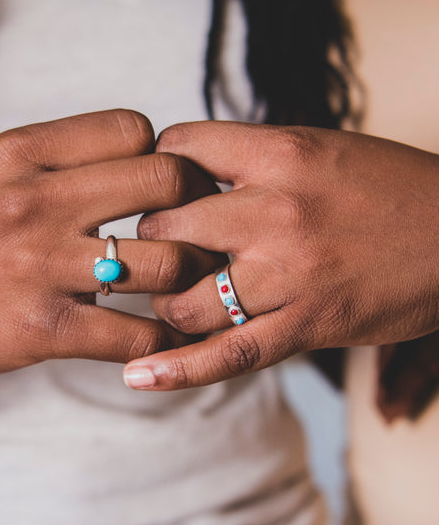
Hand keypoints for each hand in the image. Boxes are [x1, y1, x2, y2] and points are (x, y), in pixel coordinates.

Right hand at [0, 110, 222, 376]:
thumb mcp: (3, 168)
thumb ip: (71, 154)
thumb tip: (150, 153)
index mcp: (26, 152)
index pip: (135, 128)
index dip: (163, 154)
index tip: (164, 184)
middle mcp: (35, 201)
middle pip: (166, 181)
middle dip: (197, 206)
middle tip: (197, 228)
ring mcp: (41, 266)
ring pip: (165, 262)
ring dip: (190, 274)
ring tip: (185, 281)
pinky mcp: (45, 329)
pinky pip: (136, 335)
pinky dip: (165, 335)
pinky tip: (166, 331)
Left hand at [123, 121, 438, 389]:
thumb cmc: (385, 187)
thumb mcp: (318, 149)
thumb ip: (252, 161)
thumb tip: (189, 178)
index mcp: (281, 155)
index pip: (181, 148)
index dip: (158, 164)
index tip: (157, 184)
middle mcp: (277, 212)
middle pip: (168, 225)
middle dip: (152, 238)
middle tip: (158, 246)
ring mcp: (290, 275)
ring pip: (188, 299)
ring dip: (165, 301)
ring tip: (171, 297)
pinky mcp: (307, 326)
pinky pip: (230, 354)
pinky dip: (179, 369)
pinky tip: (139, 376)